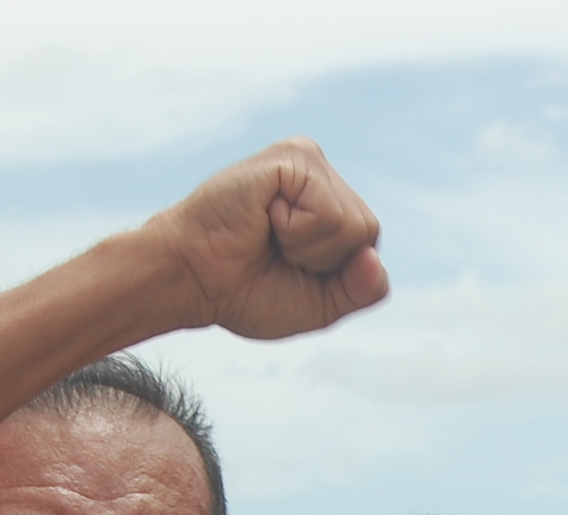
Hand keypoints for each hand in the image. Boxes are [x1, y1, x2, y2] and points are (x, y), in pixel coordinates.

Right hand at [147, 139, 387, 341]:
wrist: (192, 279)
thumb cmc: (245, 291)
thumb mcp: (320, 306)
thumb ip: (361, 290)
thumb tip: (375, 260)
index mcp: (332, 206)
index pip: (369, 246)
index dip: (334, 276)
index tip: (288, 269)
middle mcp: (324, 178)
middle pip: (367, 232)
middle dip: (323, 261)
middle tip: (275, 251)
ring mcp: (310, 161)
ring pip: (352, 225)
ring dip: (308, 248)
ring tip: (268, 234)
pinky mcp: (294, 156)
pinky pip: (328, 213)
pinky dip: (297, 232)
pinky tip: (264, 217)